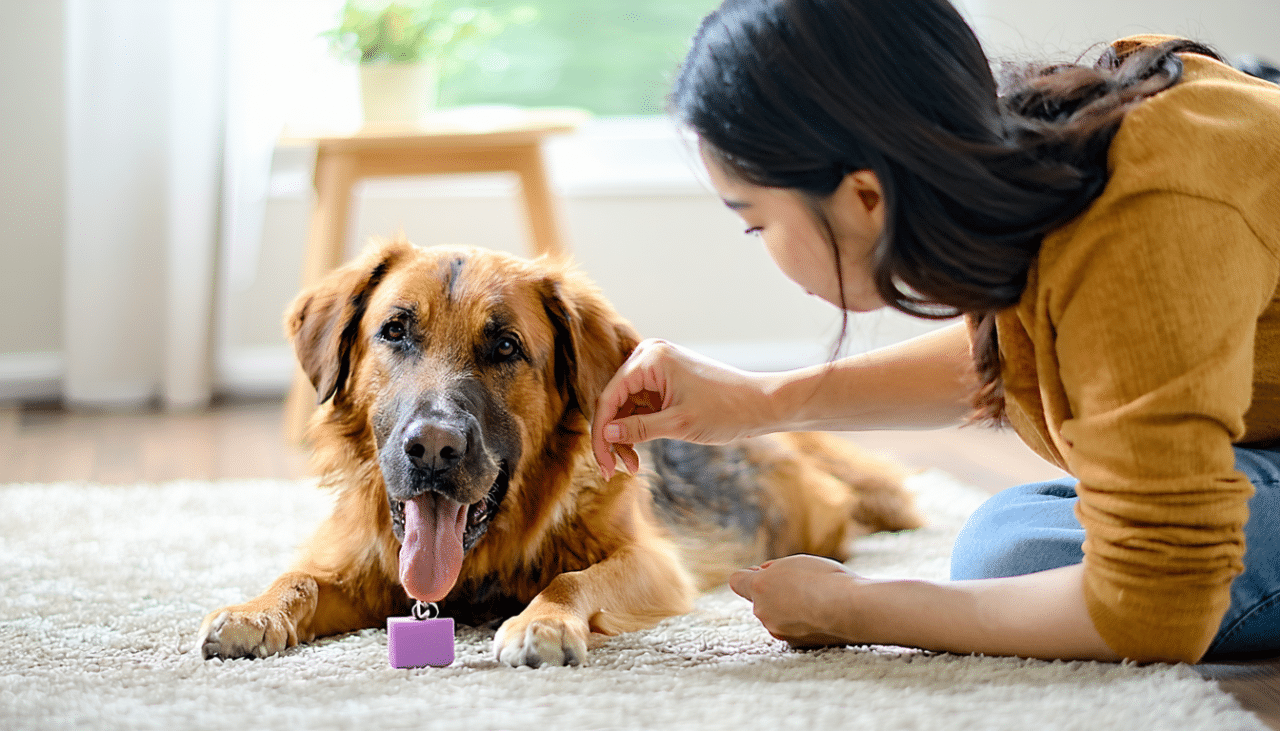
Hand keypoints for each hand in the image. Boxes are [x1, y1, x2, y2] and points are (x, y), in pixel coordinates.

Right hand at [591, 339, 775, 478]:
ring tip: (632, 466)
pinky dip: (638, 429)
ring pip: (626, 407)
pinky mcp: (666, 382)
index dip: (601, 434)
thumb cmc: (726, 410)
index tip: (603, 465)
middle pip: (615, 401)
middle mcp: (650, 356)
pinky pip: (641, 406)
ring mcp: (658, 368)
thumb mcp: (678, 424)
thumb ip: (638, 429)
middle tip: (614, 471)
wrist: (761, 405)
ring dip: (625, 436)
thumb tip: (605, 435)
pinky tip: (638, 453)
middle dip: (612, 437)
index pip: (609, 398)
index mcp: (651, 358)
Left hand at [728, 555, 860, 647]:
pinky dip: (799, 624)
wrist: (853, 609)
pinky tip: (819, 617)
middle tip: (801, 584)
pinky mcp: (792, 645)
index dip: (749, 576)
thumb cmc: (827, 579)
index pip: (737, 581)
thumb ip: (774, 569)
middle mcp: (762, 611)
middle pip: (759, 599)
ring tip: (815, 601)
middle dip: (773, 592)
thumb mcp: (797, 562)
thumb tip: (762, 573)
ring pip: (775, 615)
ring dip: (787, 608)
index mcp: (759, 587)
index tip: (764, 574)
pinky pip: (790, 629)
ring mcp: (776, 630)